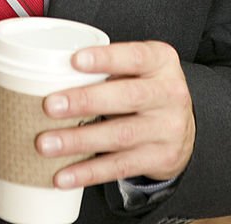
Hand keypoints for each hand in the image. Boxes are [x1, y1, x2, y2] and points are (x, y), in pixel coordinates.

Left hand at [36, 40, 194, 189]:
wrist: (183, 126)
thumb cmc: (147, 87)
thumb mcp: (139, 67)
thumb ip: (109, 66)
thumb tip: (55, 73)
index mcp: (161, 61)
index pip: (134, 56)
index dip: (105, 59)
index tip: (74, 61)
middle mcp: (169, 93)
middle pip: (126, 97)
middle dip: (85, 101)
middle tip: (51, 106)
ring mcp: (168, 129)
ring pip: (119, 136)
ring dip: (79, 141)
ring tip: (47, 143)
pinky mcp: (161, 159)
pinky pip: (120, 166)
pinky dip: (88, 172)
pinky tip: (64, 175)